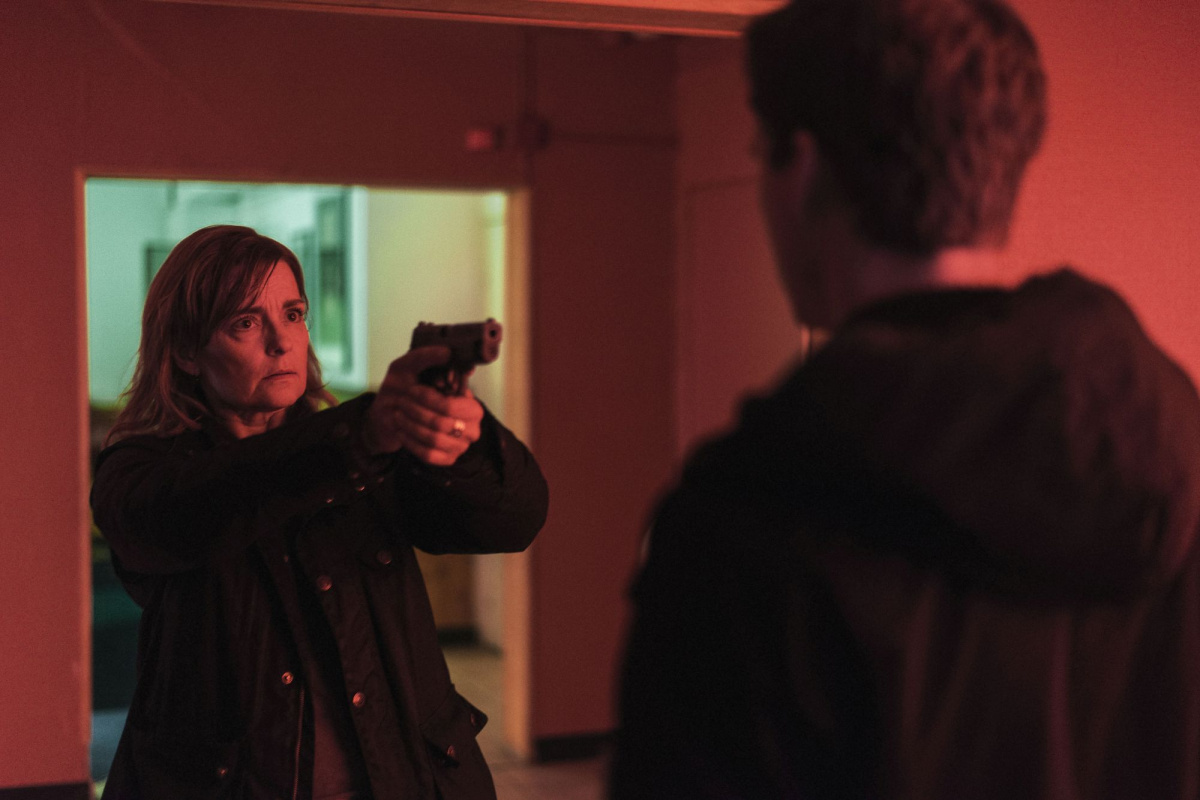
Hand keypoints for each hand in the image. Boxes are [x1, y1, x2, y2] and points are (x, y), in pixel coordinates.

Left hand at [363, 346, 483, 464]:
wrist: (389, 416)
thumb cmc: (404, 389)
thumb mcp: (409, 367)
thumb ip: (426, 356)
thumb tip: (447, 352)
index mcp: (471, 405)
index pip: (451, 405)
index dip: (428, 398)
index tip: (413, 390)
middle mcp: (471, 427)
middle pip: (442, 423)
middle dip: (416, 411)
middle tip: (402, 402)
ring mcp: (460, 445)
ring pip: (433, 439)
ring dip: (410, 425)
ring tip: (399, 414)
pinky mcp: (447, 459)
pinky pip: (429, 454)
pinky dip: (410, 441)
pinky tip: (402, 430)